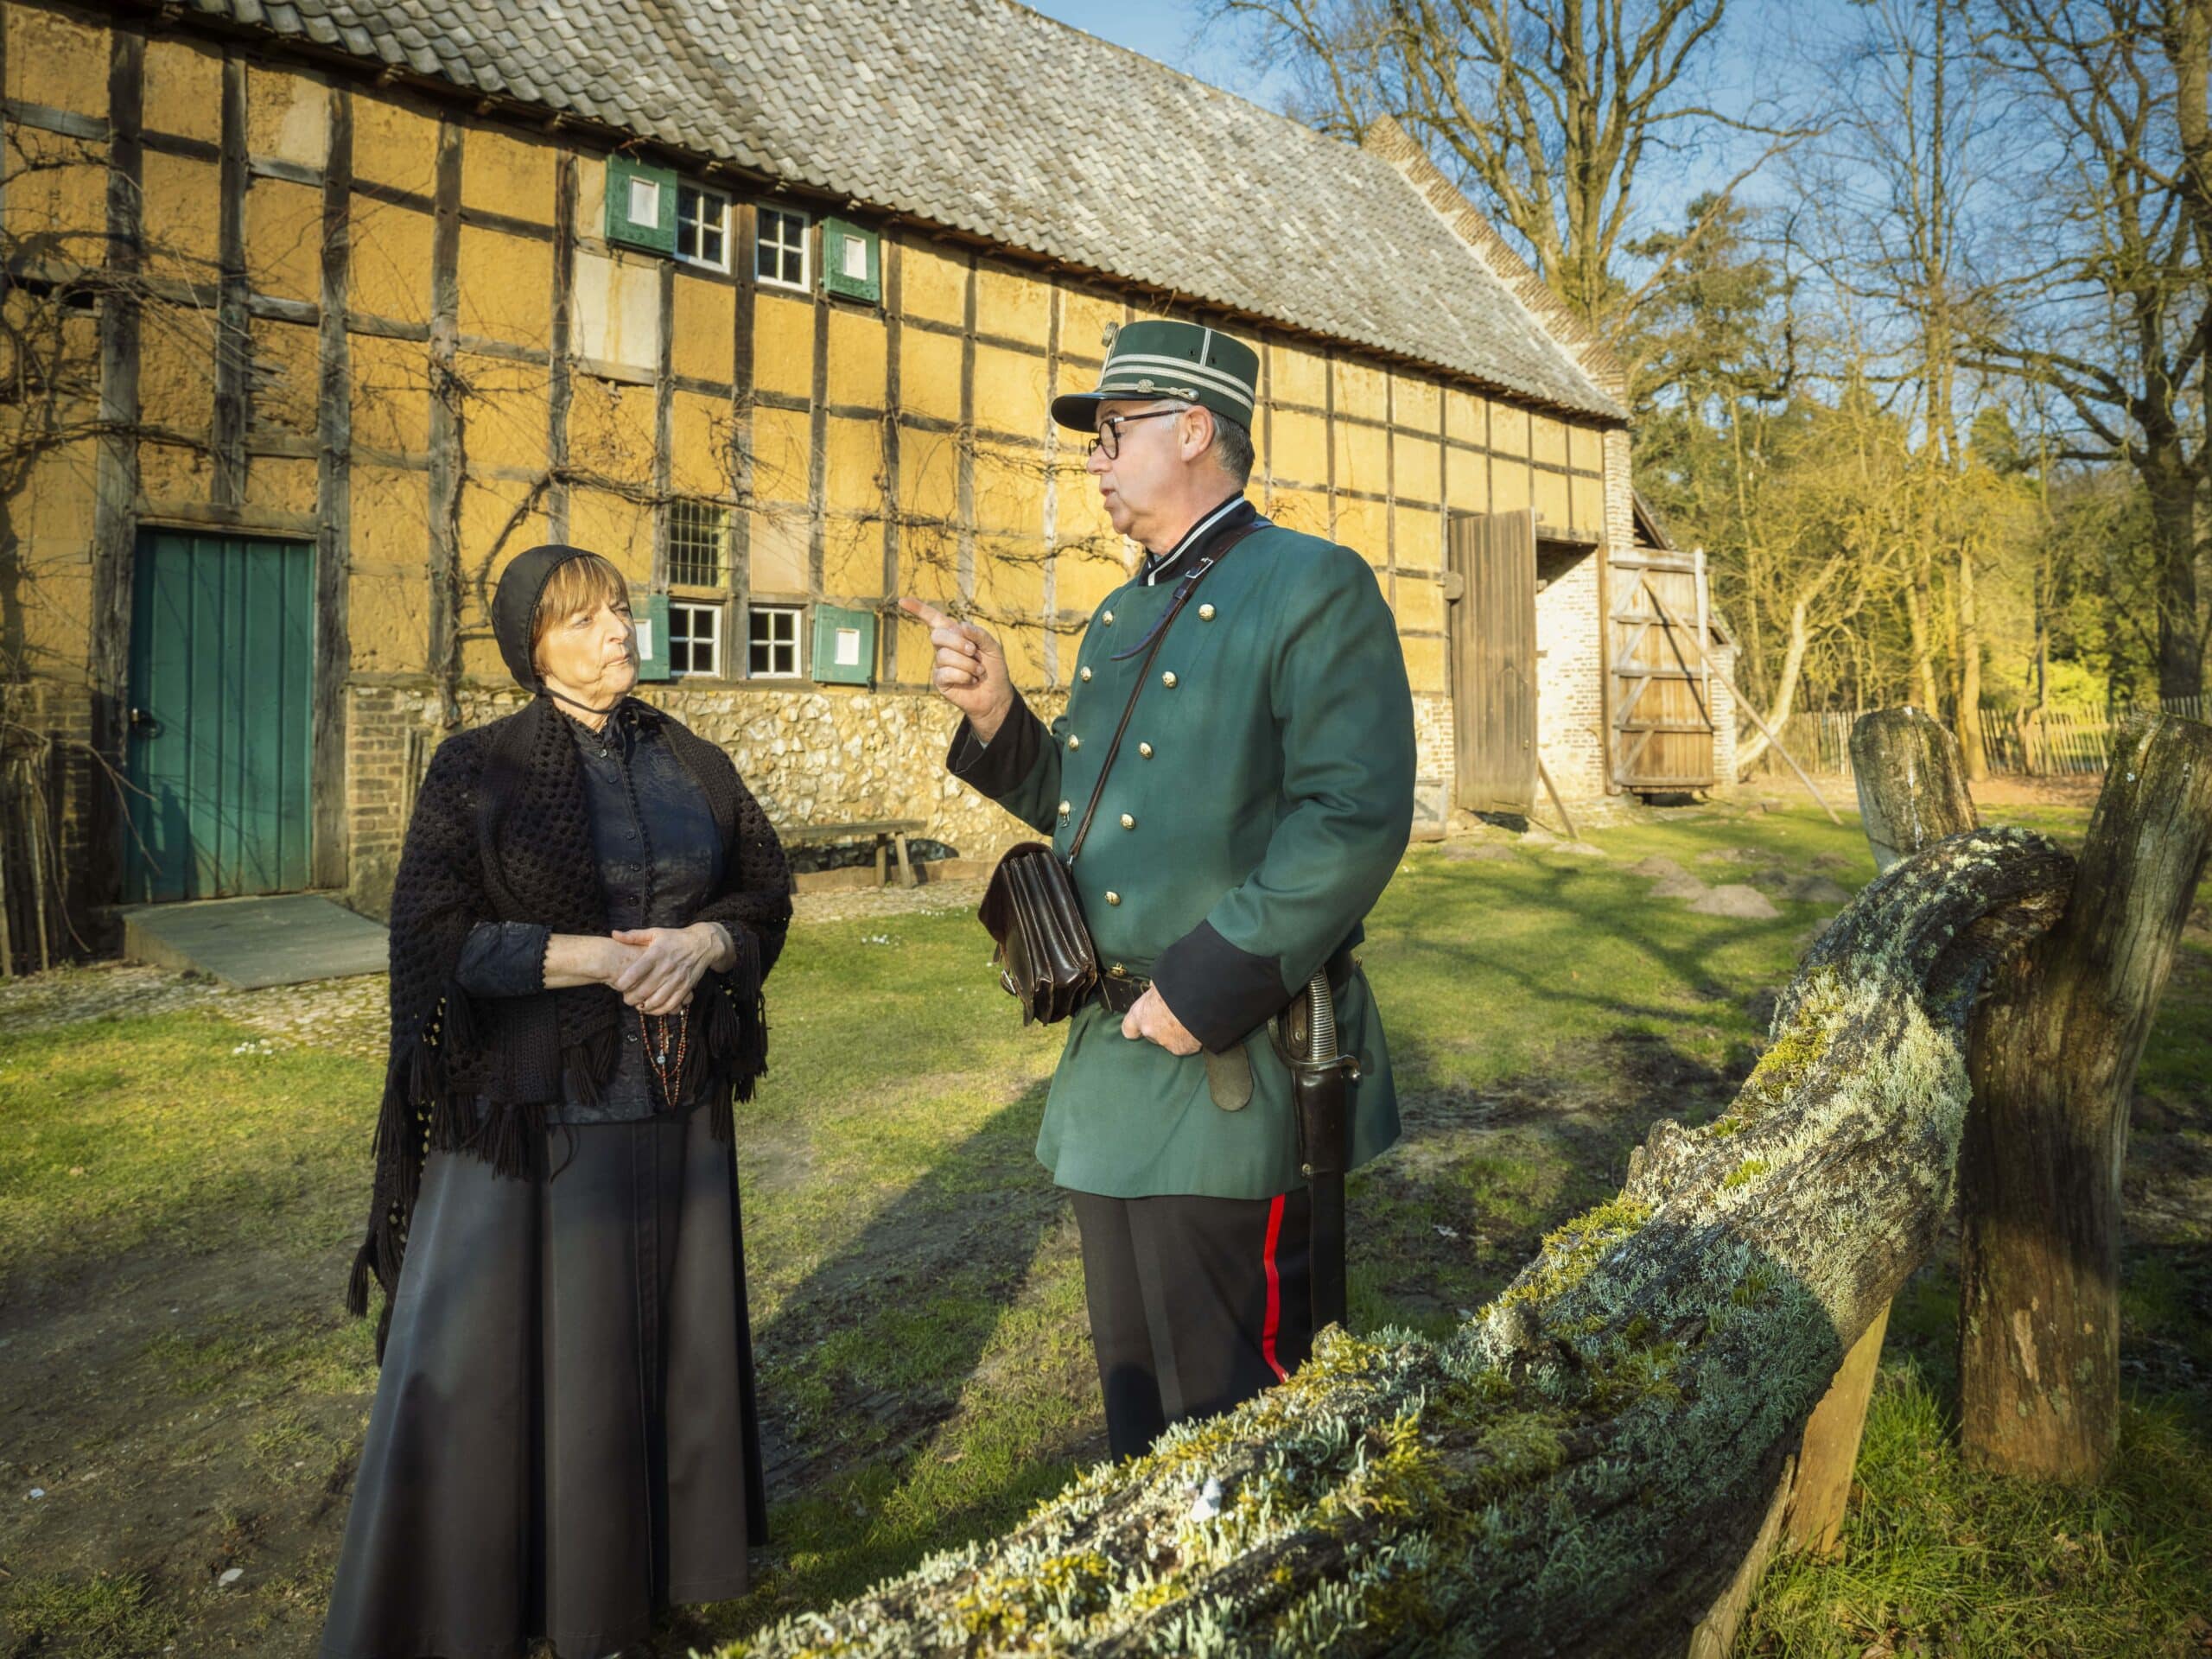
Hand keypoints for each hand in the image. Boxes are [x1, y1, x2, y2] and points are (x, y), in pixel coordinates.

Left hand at [608, 924, 724, 1015]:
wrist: (703, 944)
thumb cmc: (675, 938)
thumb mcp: (655, 932)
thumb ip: (633, 935)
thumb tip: (614, 934)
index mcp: (656, 953)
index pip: (637, 971)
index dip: (624, 982)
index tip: (618, 986)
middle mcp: (666, 967)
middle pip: (645, 990)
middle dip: (632, 998)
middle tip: (626, 999)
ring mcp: (677, 979)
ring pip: (658, 1000)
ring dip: (645, 1007)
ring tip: (638, 1005)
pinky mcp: (686, 988)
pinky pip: (672, 1004)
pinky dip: (660, 1010)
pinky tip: (653, 1009)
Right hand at [899, 596, 1012, 740]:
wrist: (996, 694)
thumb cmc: (993, 668)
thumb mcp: (992, 646)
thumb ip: (979, 634)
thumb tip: (961, 626)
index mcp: (954, 635)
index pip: (933, 619)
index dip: (918, 609)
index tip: (902, 601)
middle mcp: (943, 648)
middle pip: (937, 636)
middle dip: (958, 642)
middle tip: (974, 651)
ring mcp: (939, 664)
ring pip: (945, 656)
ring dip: (967, 663)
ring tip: (979, 671)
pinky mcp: (940, 681)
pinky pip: (946, 673)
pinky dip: (964, 675)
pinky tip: (971, 680)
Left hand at [1121, 986, 1200, 1055]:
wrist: (1198, 997)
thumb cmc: (1176, 986)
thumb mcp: (1159, 983)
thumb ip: (1155, 990)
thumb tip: (1156, 987)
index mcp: (1140, 1014)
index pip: (1129, 1028)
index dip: (1136, 1026)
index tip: (1144, 1022)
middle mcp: (1150, 1031)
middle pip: (1153, 1034)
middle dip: (1163, 1026)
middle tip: (1175, 1014)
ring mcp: (1166, 1042)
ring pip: (1171, 1040)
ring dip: (1178, 1032)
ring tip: (1190, 1017)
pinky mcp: (1183, 1048)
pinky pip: (1187, 1044)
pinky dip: (1192, 1038)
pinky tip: (1198, 1026)